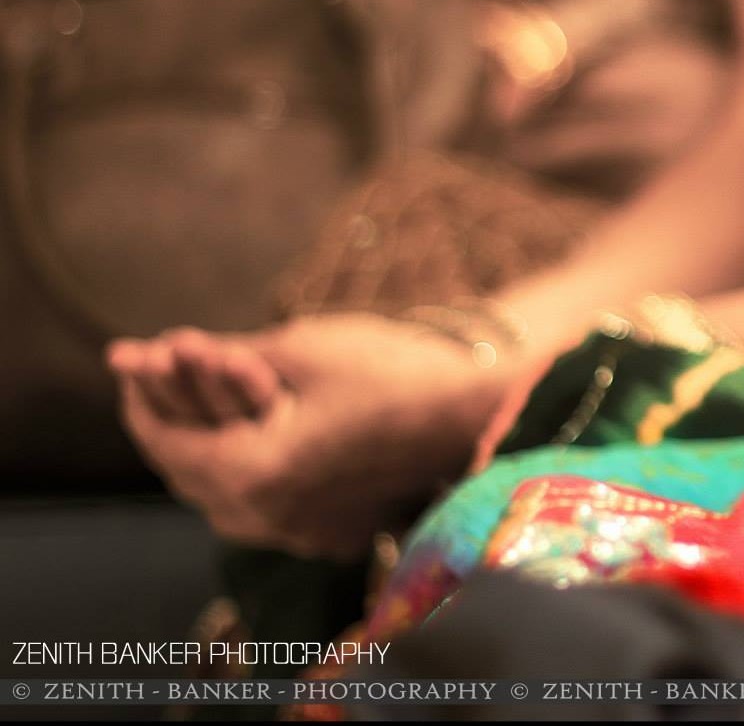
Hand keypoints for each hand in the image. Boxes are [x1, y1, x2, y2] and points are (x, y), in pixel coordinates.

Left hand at [109, 315, 508, 558]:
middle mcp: (273, 519)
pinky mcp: (332, 530)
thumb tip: (153, 353)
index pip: (169, 446)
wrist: (479, 403)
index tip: (128, 360)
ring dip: (205, 450)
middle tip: (153, 379)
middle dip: (170, 424)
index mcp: (257, 475)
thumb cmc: (390, 365)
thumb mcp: (295, 346)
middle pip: (192, 477)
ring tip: (196, 404)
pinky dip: (245, 472)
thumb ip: (218, 358)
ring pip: (225, 498)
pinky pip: (265, 508)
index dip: (142, 401)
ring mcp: (304, 533)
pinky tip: (249, 437)